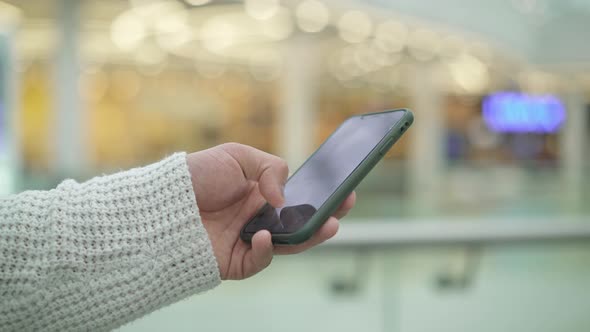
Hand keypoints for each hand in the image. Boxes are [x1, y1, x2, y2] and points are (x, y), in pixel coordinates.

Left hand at [186, 143, 355, 279]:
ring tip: (330, 224)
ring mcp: (249, 239)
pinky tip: (266, 235)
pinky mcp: (237, 260)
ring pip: (289, 243)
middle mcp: (258, 217)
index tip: (344, 189)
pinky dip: (268, 249)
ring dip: (311, 236)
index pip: (298, 197)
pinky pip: (261, 260)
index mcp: (260, 193)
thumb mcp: (237, 156)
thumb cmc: (197, 175)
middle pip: (299, 222)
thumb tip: (284, 199)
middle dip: (326, 215)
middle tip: (346, 205)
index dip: (321, 195)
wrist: (162, 203)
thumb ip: (269, 169)